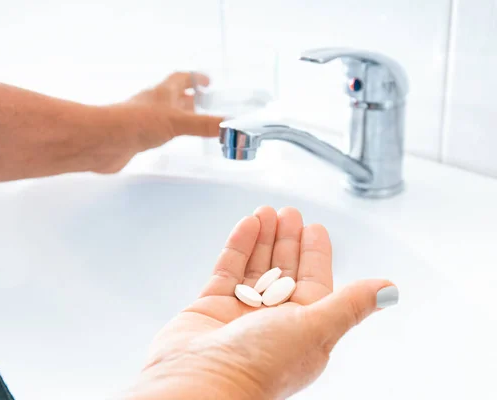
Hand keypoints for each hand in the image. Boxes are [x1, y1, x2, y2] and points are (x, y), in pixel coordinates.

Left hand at [93, 72, 222, 172]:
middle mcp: (153, 104)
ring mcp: (144, 121)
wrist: (105, 141)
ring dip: (177, 117)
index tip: (207, 81)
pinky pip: (154, 133)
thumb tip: (227, 125)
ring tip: (190, 123)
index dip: (195, 78)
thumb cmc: (134, 123)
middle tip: (203, 103)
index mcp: (162, 93)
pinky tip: (167, 141)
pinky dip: (164, 135)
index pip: (181, 78)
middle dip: (189, 99)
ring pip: (165, 115)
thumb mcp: (177, 122)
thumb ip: (203, 125)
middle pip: (174, 97)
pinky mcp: (137, 138)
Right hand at [126, 207, 397, 398]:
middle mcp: (272, 322)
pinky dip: (238, 246)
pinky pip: (228, 270)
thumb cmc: (261, 366)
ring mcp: (240, 314)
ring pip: (255, 267)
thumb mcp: (316, 328)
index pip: (314, 282)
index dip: (316, 254)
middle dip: (288, 240)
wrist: (202, 380)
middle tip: (290, 213)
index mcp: (303, 330)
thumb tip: (389, 290)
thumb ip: (350, 304)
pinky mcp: (211, 307)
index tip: (315, 228)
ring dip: (263, 238)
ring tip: (267, 212)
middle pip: (284, 271)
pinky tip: (247, 225)